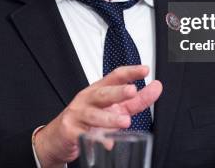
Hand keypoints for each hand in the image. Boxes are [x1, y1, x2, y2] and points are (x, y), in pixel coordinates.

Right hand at [34, 65, 161, 167]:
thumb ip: (136, 100)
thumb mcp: (113, 108)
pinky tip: (108, 143)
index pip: (114, 76)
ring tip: (124, 121)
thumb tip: (156, 88)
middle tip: (132, 91)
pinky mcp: (71, 131)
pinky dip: (97, 140)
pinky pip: (85, 136)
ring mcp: (78, 115)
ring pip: (93, 115)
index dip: (130, 72)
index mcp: (99, 90)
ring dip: (109, 118)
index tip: (144, 70)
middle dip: (117, 92)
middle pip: (103, 93)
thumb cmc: (87, 120)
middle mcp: (87, 99)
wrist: (58, 137)